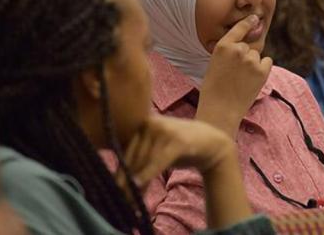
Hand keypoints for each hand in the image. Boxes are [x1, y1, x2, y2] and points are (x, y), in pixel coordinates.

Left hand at [116, 115, 234, 191]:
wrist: (209, 141)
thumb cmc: (177, 147)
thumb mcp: (155, 149)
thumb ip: (138, 157)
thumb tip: (117, 181)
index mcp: (142, 122)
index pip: (125, 150)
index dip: (119, 171)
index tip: (114, 190)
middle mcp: (150, 122)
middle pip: (133, 156)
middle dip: (126, 180)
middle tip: (120, 200)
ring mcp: (165, 130)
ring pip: (144, 161)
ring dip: (136, 183)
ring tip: (131, 200)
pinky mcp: (178, 141)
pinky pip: (158, 161)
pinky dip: (148, 174)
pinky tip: (139, 186)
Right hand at [197, 15, 272, 136]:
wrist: (220, 110)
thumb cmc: (213, 89)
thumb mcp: (214, 64)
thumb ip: (228, 52)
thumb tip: (244, 47)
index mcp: (223, 46)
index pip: (239, 28)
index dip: (248, 22)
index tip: (255, 17)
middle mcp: (238, 49)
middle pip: (248, 47)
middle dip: (245, 56)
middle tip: (235, 74)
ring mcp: (251, 60)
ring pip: (257, 56)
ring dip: (253, 64)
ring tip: (242, 80)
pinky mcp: (262, 71)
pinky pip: (267, 62)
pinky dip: (262, 69)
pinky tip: (252, 80)